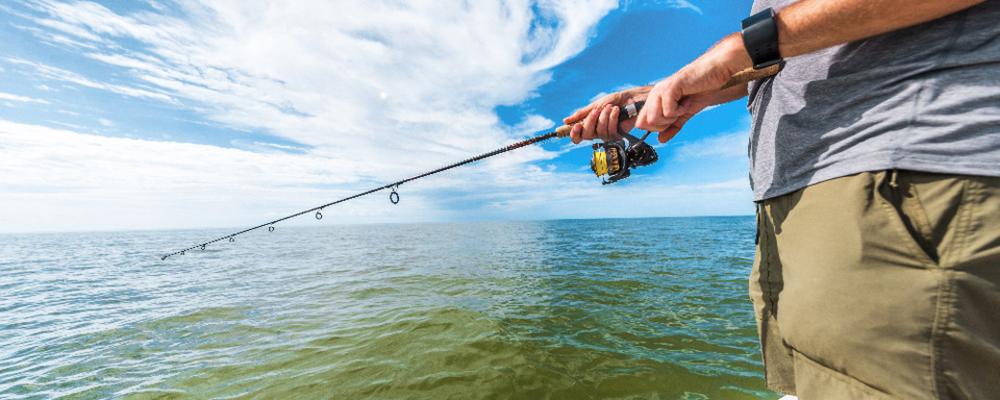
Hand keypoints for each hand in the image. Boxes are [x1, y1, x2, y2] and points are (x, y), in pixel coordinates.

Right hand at [562, 86, 650, 143]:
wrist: (632, 98)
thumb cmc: (616, 100)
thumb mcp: (596, 105)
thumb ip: (582, 114)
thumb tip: (566, 121)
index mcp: (590, 124)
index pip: (578, 136)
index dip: (574, 134)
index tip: (576, 127)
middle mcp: (597, 131)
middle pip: (586, 135)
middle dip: (590, 122)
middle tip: (596, 111)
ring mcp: (607, 134)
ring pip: (599, 132)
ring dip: (604, 117)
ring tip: (610, 107)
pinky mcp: (618, 135)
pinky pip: (610, 131)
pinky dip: (612, 118)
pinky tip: (616, 111)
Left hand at [636, 33, 752, 142]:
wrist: (714, 74)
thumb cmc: (700, 90)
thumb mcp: (684, 114)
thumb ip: (672, 127)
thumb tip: (661, 140)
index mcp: (654, 99)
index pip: (641, 122)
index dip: (656, 129)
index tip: (671, 121)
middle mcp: (654, 94)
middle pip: (646, 124)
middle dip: (665, 124)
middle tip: (678, 113)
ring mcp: (661, 90)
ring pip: (654, 119)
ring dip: (672, 118)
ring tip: (683, 106)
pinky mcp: (670, 88)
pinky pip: (668, 111)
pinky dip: (681, 111)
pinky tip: (687, 101)